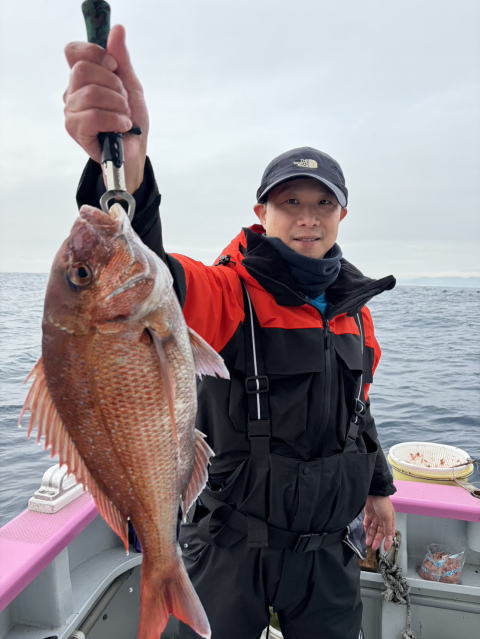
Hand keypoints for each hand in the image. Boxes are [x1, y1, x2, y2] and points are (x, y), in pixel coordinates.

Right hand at [64, 25, 148, 192]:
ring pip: (92, 93)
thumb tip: (117, 30)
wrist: (134, 154)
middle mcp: (72, 93)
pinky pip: (93, 116)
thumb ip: (122, 60)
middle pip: (83, 70)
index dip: (96, 54)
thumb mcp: (131, 87)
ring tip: (125, 117)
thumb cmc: (131, 122)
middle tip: (123, 101)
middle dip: (113, 84)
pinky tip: (122, 127)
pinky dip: (115, 120)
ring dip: (118, 105)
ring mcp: (71, 112)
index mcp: (82, 79)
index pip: (74, 52)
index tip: (114, 67)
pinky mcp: (75, 130)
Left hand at [364, 495, 395, 550]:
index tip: (385, 549)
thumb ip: (388, 529)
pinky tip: (364, 533)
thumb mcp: (388, 517)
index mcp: (390, 520)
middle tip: (373, 547)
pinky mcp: (368, 513)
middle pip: (379, 532)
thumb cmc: (383, 502)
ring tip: (367, 542)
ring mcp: (375, 516)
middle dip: (376, 540)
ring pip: (373, 529)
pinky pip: (367, 523)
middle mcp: (383, 519)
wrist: (374, 491)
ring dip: (370, 536)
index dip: (387, 541)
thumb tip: (390, 540)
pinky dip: (366, 528)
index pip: (388, 533)